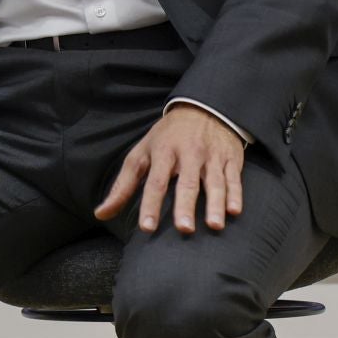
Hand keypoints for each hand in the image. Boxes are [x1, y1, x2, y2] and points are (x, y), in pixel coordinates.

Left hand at [96, 105, 245, 234]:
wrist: (202, 109)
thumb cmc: (166, 138)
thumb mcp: (141, 154)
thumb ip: (122, 186)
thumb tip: (101, 214)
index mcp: (163, 152)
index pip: (155, 182)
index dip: (150, 205)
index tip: (147, 227)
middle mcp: (188, 154)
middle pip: (186, 183)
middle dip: (185, 206)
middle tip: (184, 228)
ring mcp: (211, 157)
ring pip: (213, 182)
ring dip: (215, 204)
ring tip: (215, 226)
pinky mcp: (230, 159)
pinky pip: (234, 178)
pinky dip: (235, 194)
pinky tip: (235, 211)